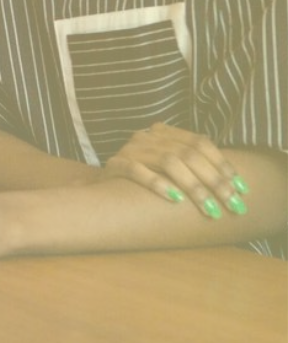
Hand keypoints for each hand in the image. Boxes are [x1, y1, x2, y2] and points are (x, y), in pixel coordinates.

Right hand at [105, 123, 247, 218]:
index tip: (242, 189)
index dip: (223, 164)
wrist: (100, 185)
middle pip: (189, 154)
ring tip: (210, 210)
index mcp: (165, 132)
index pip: (200, 142)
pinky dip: (159, 184)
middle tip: (233, 206)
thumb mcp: (168, 165)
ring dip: (194, 188)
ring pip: (169, 162)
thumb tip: (232, 182)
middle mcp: (148, 136)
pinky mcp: (115, 164)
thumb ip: (191, 164)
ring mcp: (131, 149)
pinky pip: (138, 171)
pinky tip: (175, 200)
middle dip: (216, 182)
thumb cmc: (143, 178)